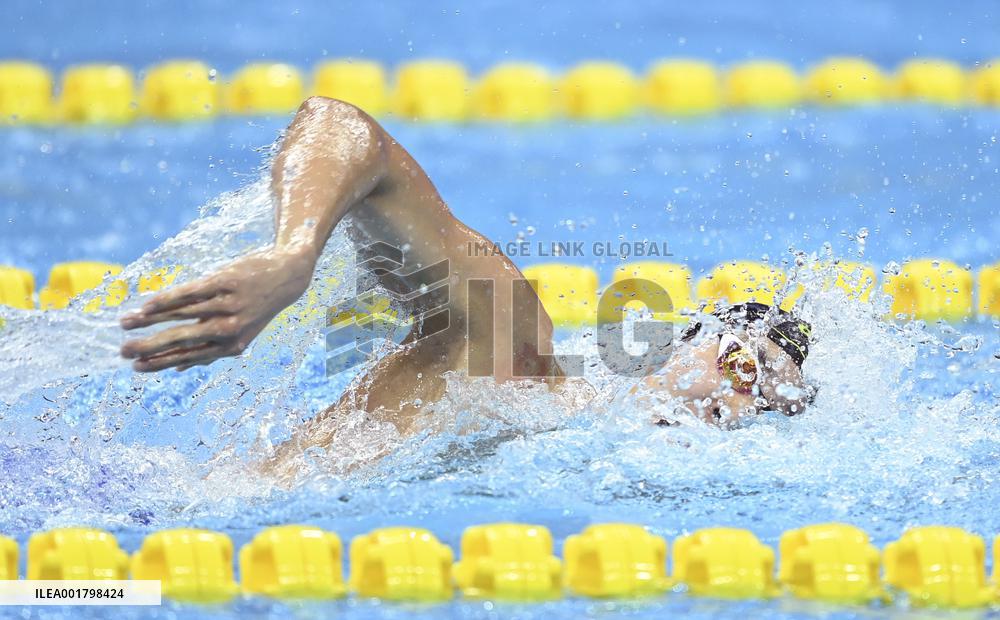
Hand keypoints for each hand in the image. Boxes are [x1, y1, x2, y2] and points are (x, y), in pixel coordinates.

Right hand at [120, 249, 315, 371]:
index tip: (134, 367)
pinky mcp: (225, 282)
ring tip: (125, 323)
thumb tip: (179, 370)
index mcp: (231, 347)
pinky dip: (166, 299)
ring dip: (149, 320)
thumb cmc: (256, 308)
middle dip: (149, 348)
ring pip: (181, 315)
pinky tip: (146, 305)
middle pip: (181, 340)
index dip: (160, 363)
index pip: (189, 357)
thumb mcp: (240, 334)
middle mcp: (230, 329)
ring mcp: (228, 305)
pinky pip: (190, 293)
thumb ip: (211, 351)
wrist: (286, 277)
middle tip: (122, 351)